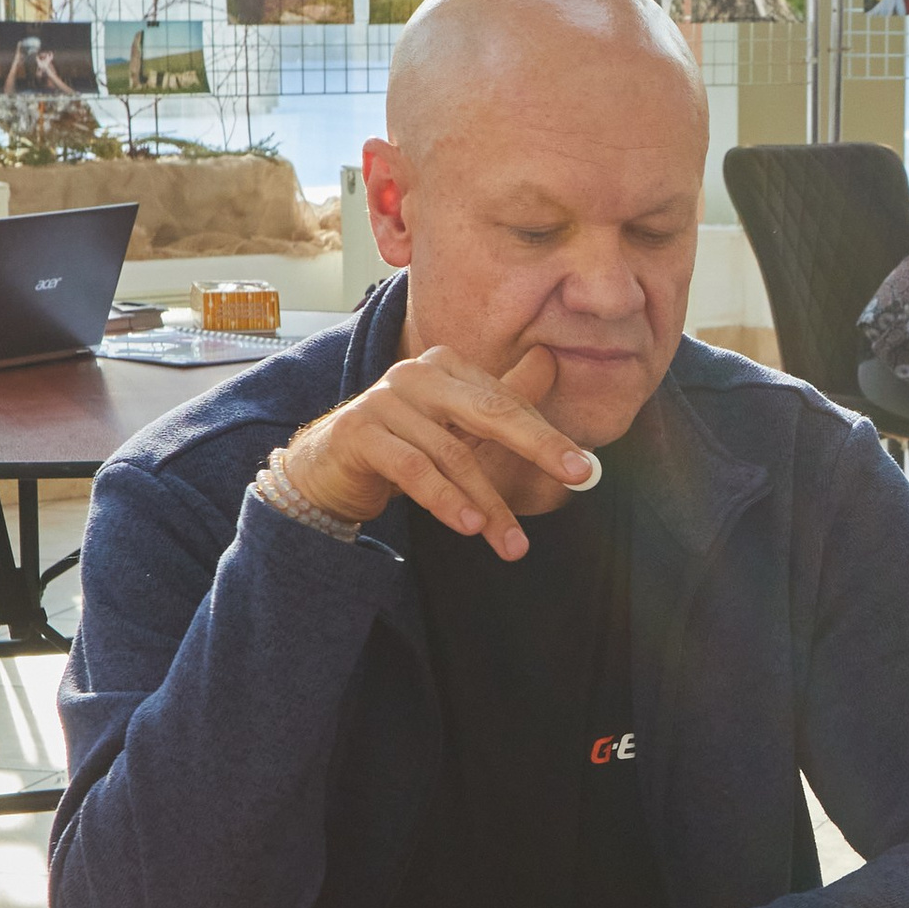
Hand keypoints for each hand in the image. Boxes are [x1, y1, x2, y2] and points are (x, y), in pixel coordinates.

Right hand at [286, 346, 594, 558]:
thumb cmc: (401, 448)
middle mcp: (417, 374)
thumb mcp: (456, 430)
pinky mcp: (358, 432)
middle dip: (538, 446)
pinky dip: (445, 500)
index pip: (506, 403)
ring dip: (488, 503)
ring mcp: (384, 399)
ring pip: (453, 454)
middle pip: (490, 411)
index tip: (583, 470)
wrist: (325, 470)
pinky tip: (469, 526)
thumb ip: (501, 405)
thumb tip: (554, 365)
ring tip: (512, 543)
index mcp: (447, 367)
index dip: (546, 437)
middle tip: (576, 476)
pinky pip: (413, 469)